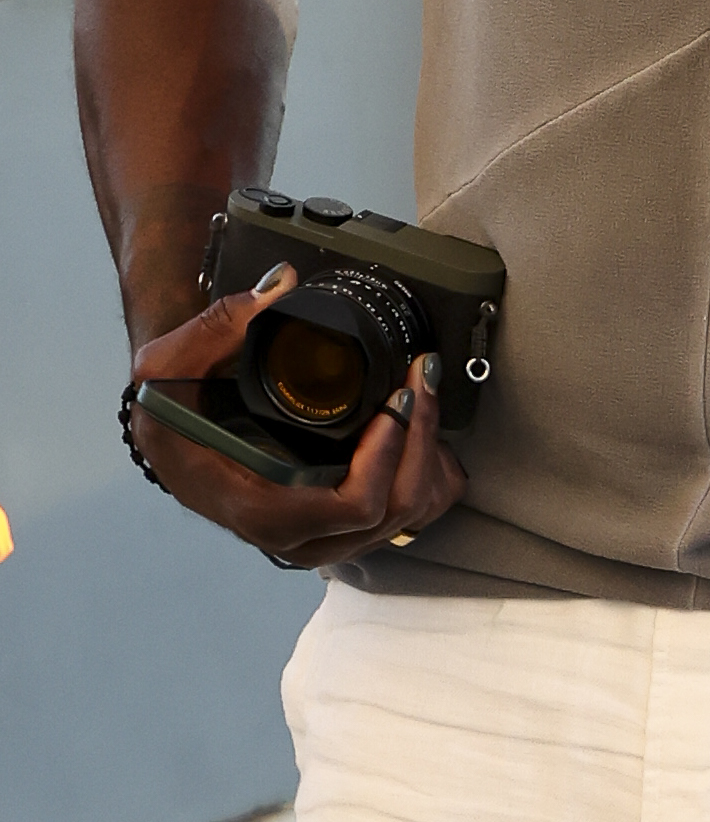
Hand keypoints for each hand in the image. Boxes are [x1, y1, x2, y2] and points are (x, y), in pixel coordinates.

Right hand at [125, 262, 464, 569]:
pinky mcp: (337, 524)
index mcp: (257, 507)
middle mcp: (294, 536)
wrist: (174, 427)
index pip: (349, 507)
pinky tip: (424, 433)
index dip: (386, 457)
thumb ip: (220, 324)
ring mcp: (320, 534)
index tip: (396, 400)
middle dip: (419, 445)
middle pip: (390, 513)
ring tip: (427, 396)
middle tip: (422, 382)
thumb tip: (280, 285)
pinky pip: (405, 517)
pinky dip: (428, 478)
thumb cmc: (170, 404)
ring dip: (429, 459)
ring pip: (405, 518)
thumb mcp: (168, 363)